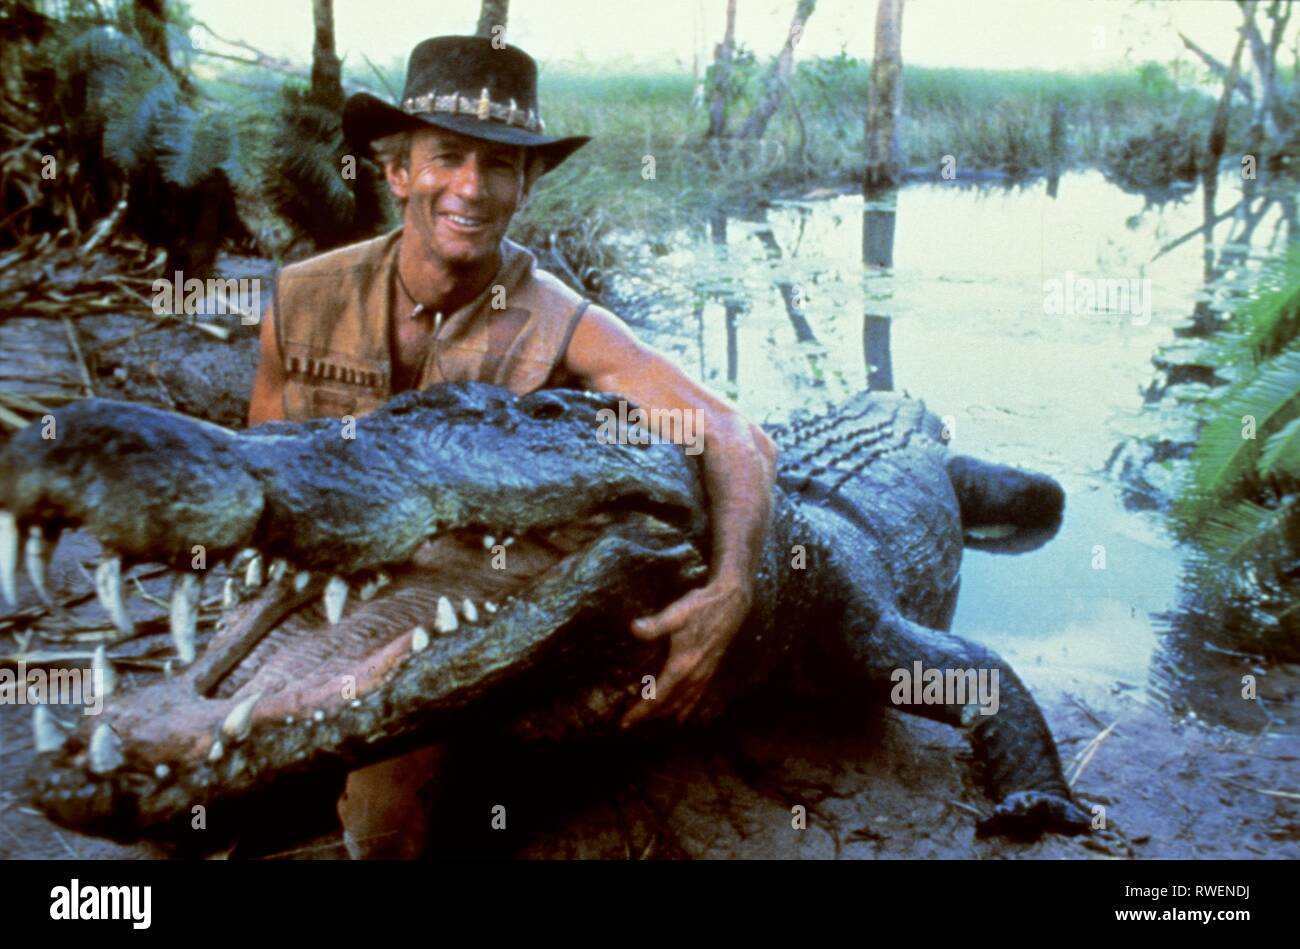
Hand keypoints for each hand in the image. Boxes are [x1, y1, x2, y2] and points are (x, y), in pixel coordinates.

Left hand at [619, 578, 751, 728]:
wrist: (732, 602)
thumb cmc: (702, 606)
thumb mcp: (676, 613)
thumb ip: (655, 624)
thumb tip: (633, 629)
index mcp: (682, 665)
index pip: (658, 696)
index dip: (641, 711)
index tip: (625, 723)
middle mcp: (694, 674)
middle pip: (669, 704)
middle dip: (650, 715)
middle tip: (632, 724)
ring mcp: (705, 672)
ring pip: (684, 702)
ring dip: (668, 712)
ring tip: (654, 720)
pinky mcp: (712, 667)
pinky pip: (698, 695)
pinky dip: (688, 707)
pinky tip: (684, 714)